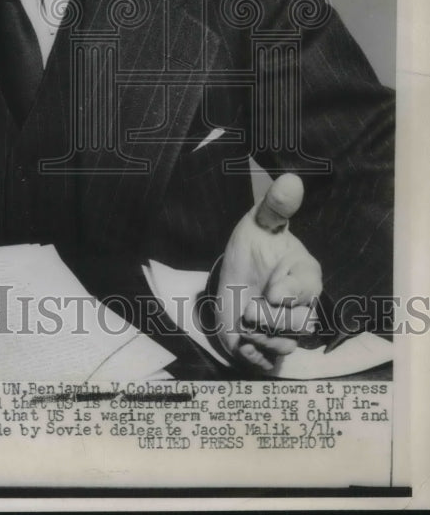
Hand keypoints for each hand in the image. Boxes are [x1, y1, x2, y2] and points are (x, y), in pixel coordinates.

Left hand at [214, 173, 321, 372]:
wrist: (234, 274)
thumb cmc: (254, 245)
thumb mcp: (260, 223)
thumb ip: (276, 207)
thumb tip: (291, 179)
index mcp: (305, 274)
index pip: (307, 290)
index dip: (288, 293)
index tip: (271, 290)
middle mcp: (302, 305)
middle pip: (296, 324)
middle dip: (268, 318)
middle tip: (249, 307)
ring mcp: (286, 329)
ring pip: (283, 345)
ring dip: (260, 338)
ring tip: (244, 323)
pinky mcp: (269, 347)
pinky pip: (269, 363)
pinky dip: (253, 356)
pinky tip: (241, 342)